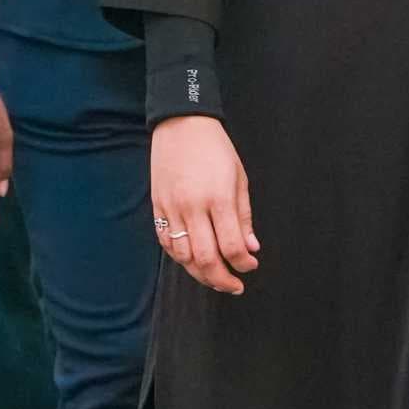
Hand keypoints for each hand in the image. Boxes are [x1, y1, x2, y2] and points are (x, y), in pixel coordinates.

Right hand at [150, 115, 257, 293]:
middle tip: (234, 285)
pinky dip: (179, 257)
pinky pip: (166, 242)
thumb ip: (243, 217)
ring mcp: (171, 208)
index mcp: (218, 198)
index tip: (251, 266)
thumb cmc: (215, 148)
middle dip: (222, 280)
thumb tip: (250, 248)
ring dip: (200, 274)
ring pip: (183, 257)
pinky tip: (192, 260)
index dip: (243, 264)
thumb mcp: (239, 178)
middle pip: (205, 259)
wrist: (181, 123)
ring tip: (214, 277)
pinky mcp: (157, 206)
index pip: (231, 246)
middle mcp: (192, 206)